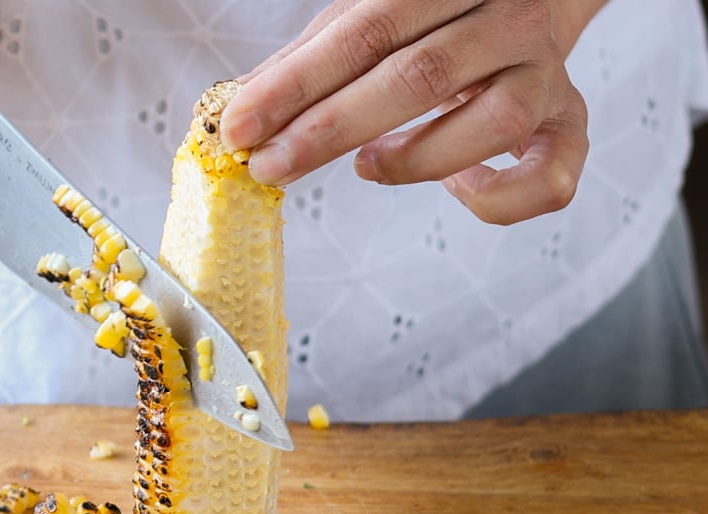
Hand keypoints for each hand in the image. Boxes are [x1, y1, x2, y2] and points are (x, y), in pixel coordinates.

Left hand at [220, 0, 607, 224]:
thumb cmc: (433, 15)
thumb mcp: (372, 14)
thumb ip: (312, 56)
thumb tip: (239, 104)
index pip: (363, 30)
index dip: (294, 84)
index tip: (239, 126)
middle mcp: (507, 19)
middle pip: (420, 76)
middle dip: (330, 130)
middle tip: (272, 167)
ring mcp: (545, 72)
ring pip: (492, 121)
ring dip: (415, 158)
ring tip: (367, 167)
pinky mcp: (569, 122)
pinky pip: (550, 175)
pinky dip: (499, 199)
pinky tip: (457, 190)